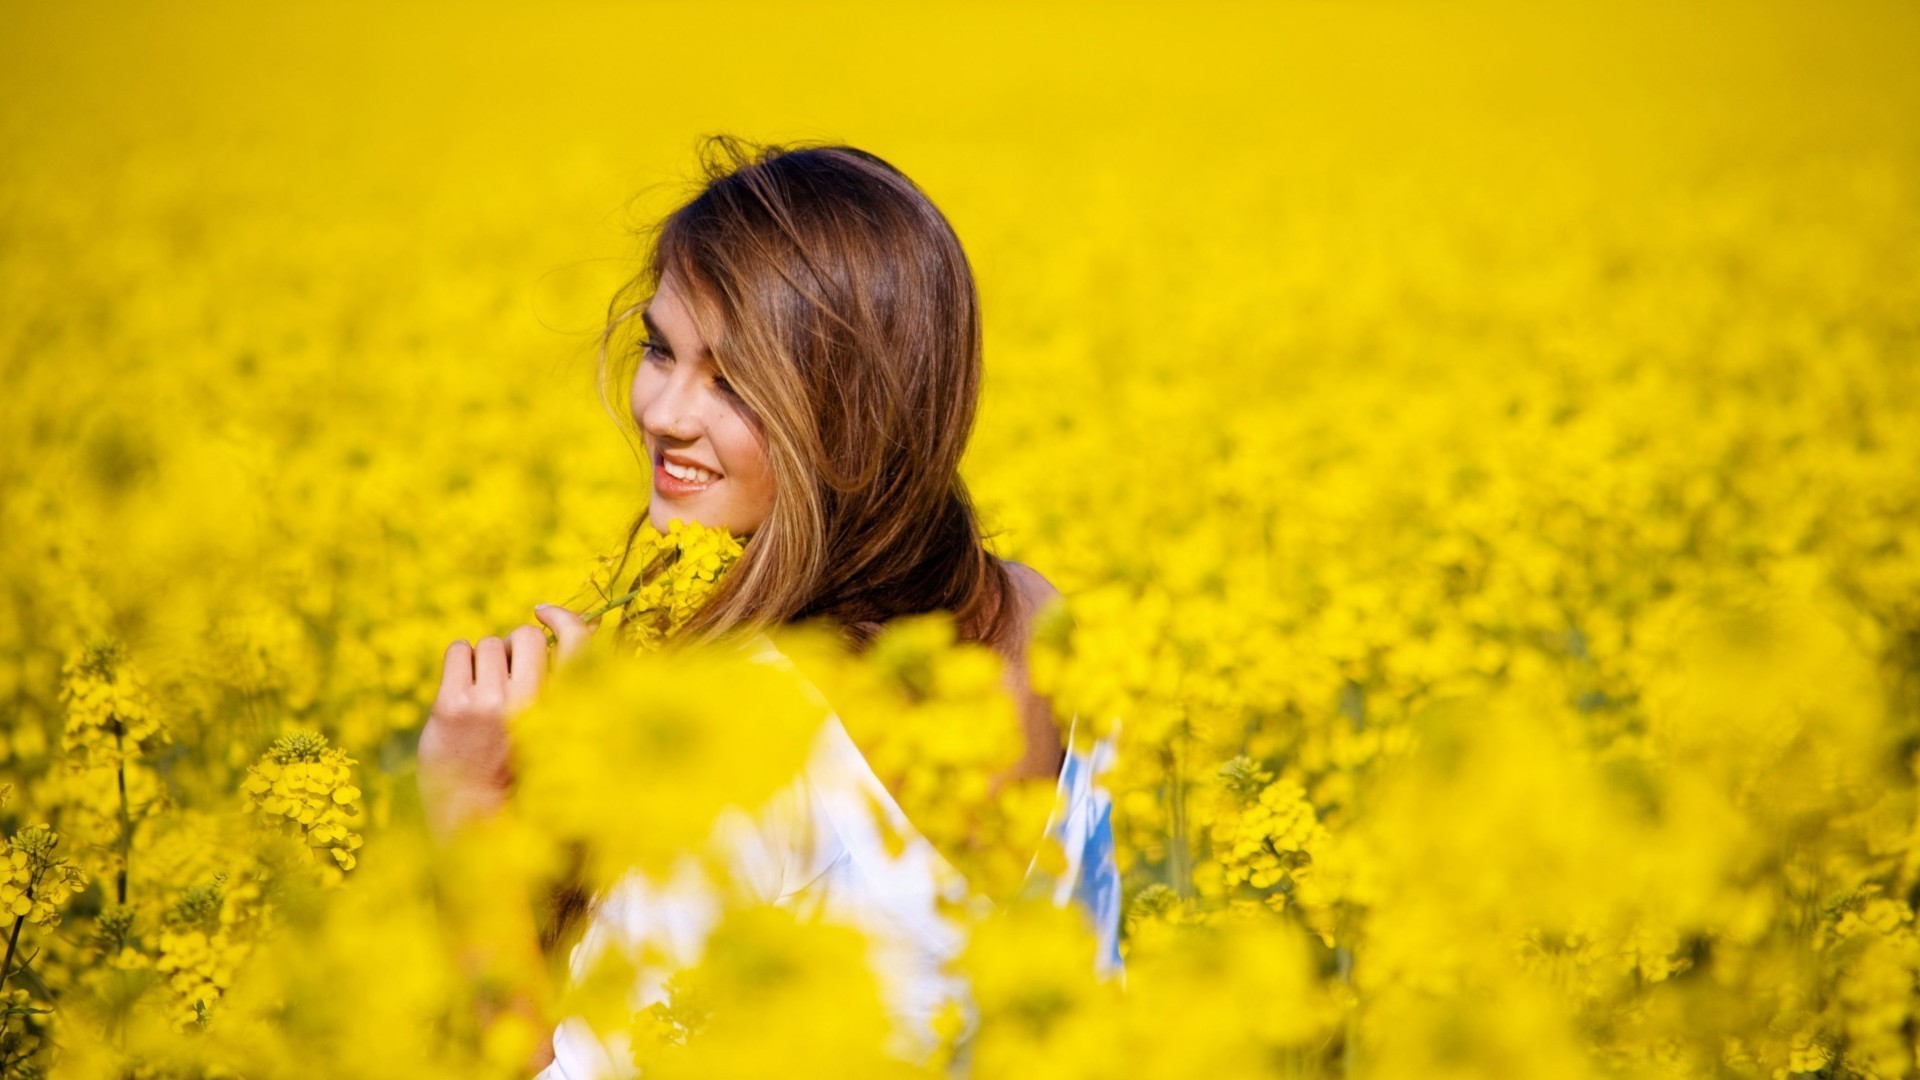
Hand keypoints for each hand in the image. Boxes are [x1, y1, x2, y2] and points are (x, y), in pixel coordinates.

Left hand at [417, 604, 597, 843]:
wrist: (475, 826)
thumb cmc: (521, 778)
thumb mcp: (559, 737)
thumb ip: (567, 690)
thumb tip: (582, 628)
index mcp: (564, 713)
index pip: (579, 643)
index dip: (565, 618)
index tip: (544, 612)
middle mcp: (530, 705)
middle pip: (524, 636)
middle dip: (514, 647)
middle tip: (505, 676)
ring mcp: (488, 705)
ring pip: (488, 644)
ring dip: (484, 661)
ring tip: (481, 695)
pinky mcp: (450, 707)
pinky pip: (458, 651)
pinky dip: (459, 662)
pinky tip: (461, 691)